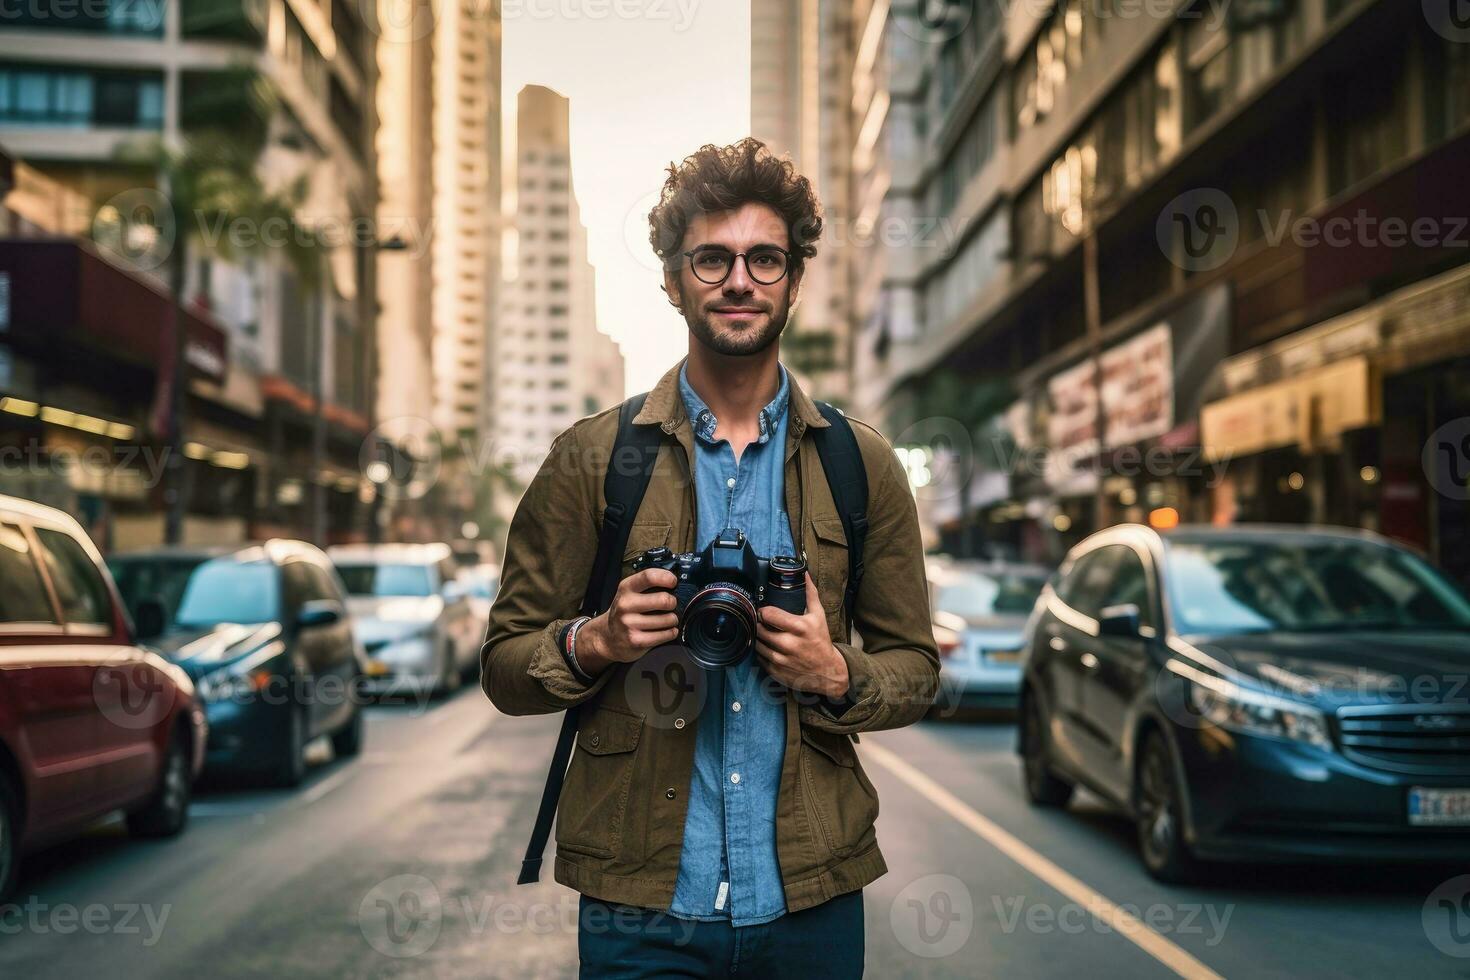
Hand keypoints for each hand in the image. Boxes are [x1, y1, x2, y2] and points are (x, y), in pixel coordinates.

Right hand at [575, 568, 679, 674]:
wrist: (607, 637)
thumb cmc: (624, 612)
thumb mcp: (629, 593)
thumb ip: (647, 585)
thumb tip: (672, 582)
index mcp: (626, 588)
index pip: (649, 577)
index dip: (666, 578)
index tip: (673, 582)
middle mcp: (625, 604)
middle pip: (664, 599)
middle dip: (673, 602)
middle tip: (671, 605)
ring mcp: (630, 623)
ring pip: (668, 619)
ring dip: (673, 619)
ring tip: (667, 620)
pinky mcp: (636, 640)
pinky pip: (666, 634)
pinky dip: (671, 632)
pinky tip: (666, 630)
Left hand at [754, 572, 849, 698]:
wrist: (827, 671)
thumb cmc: (821, 640)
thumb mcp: (819, 616)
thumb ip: (811, 594)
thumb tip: (804, 574)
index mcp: (799, 627)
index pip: (768, 614)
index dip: (763, 611)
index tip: (764, 611)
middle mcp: (789, 644)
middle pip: (760, 629)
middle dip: (759, 624)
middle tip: (762, 622)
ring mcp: (782, 660)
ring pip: (757, 644)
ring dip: (758, 638)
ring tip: (764, 634)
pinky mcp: (776, 672)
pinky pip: (759, 658)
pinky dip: (761, 652)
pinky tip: (768, 647)